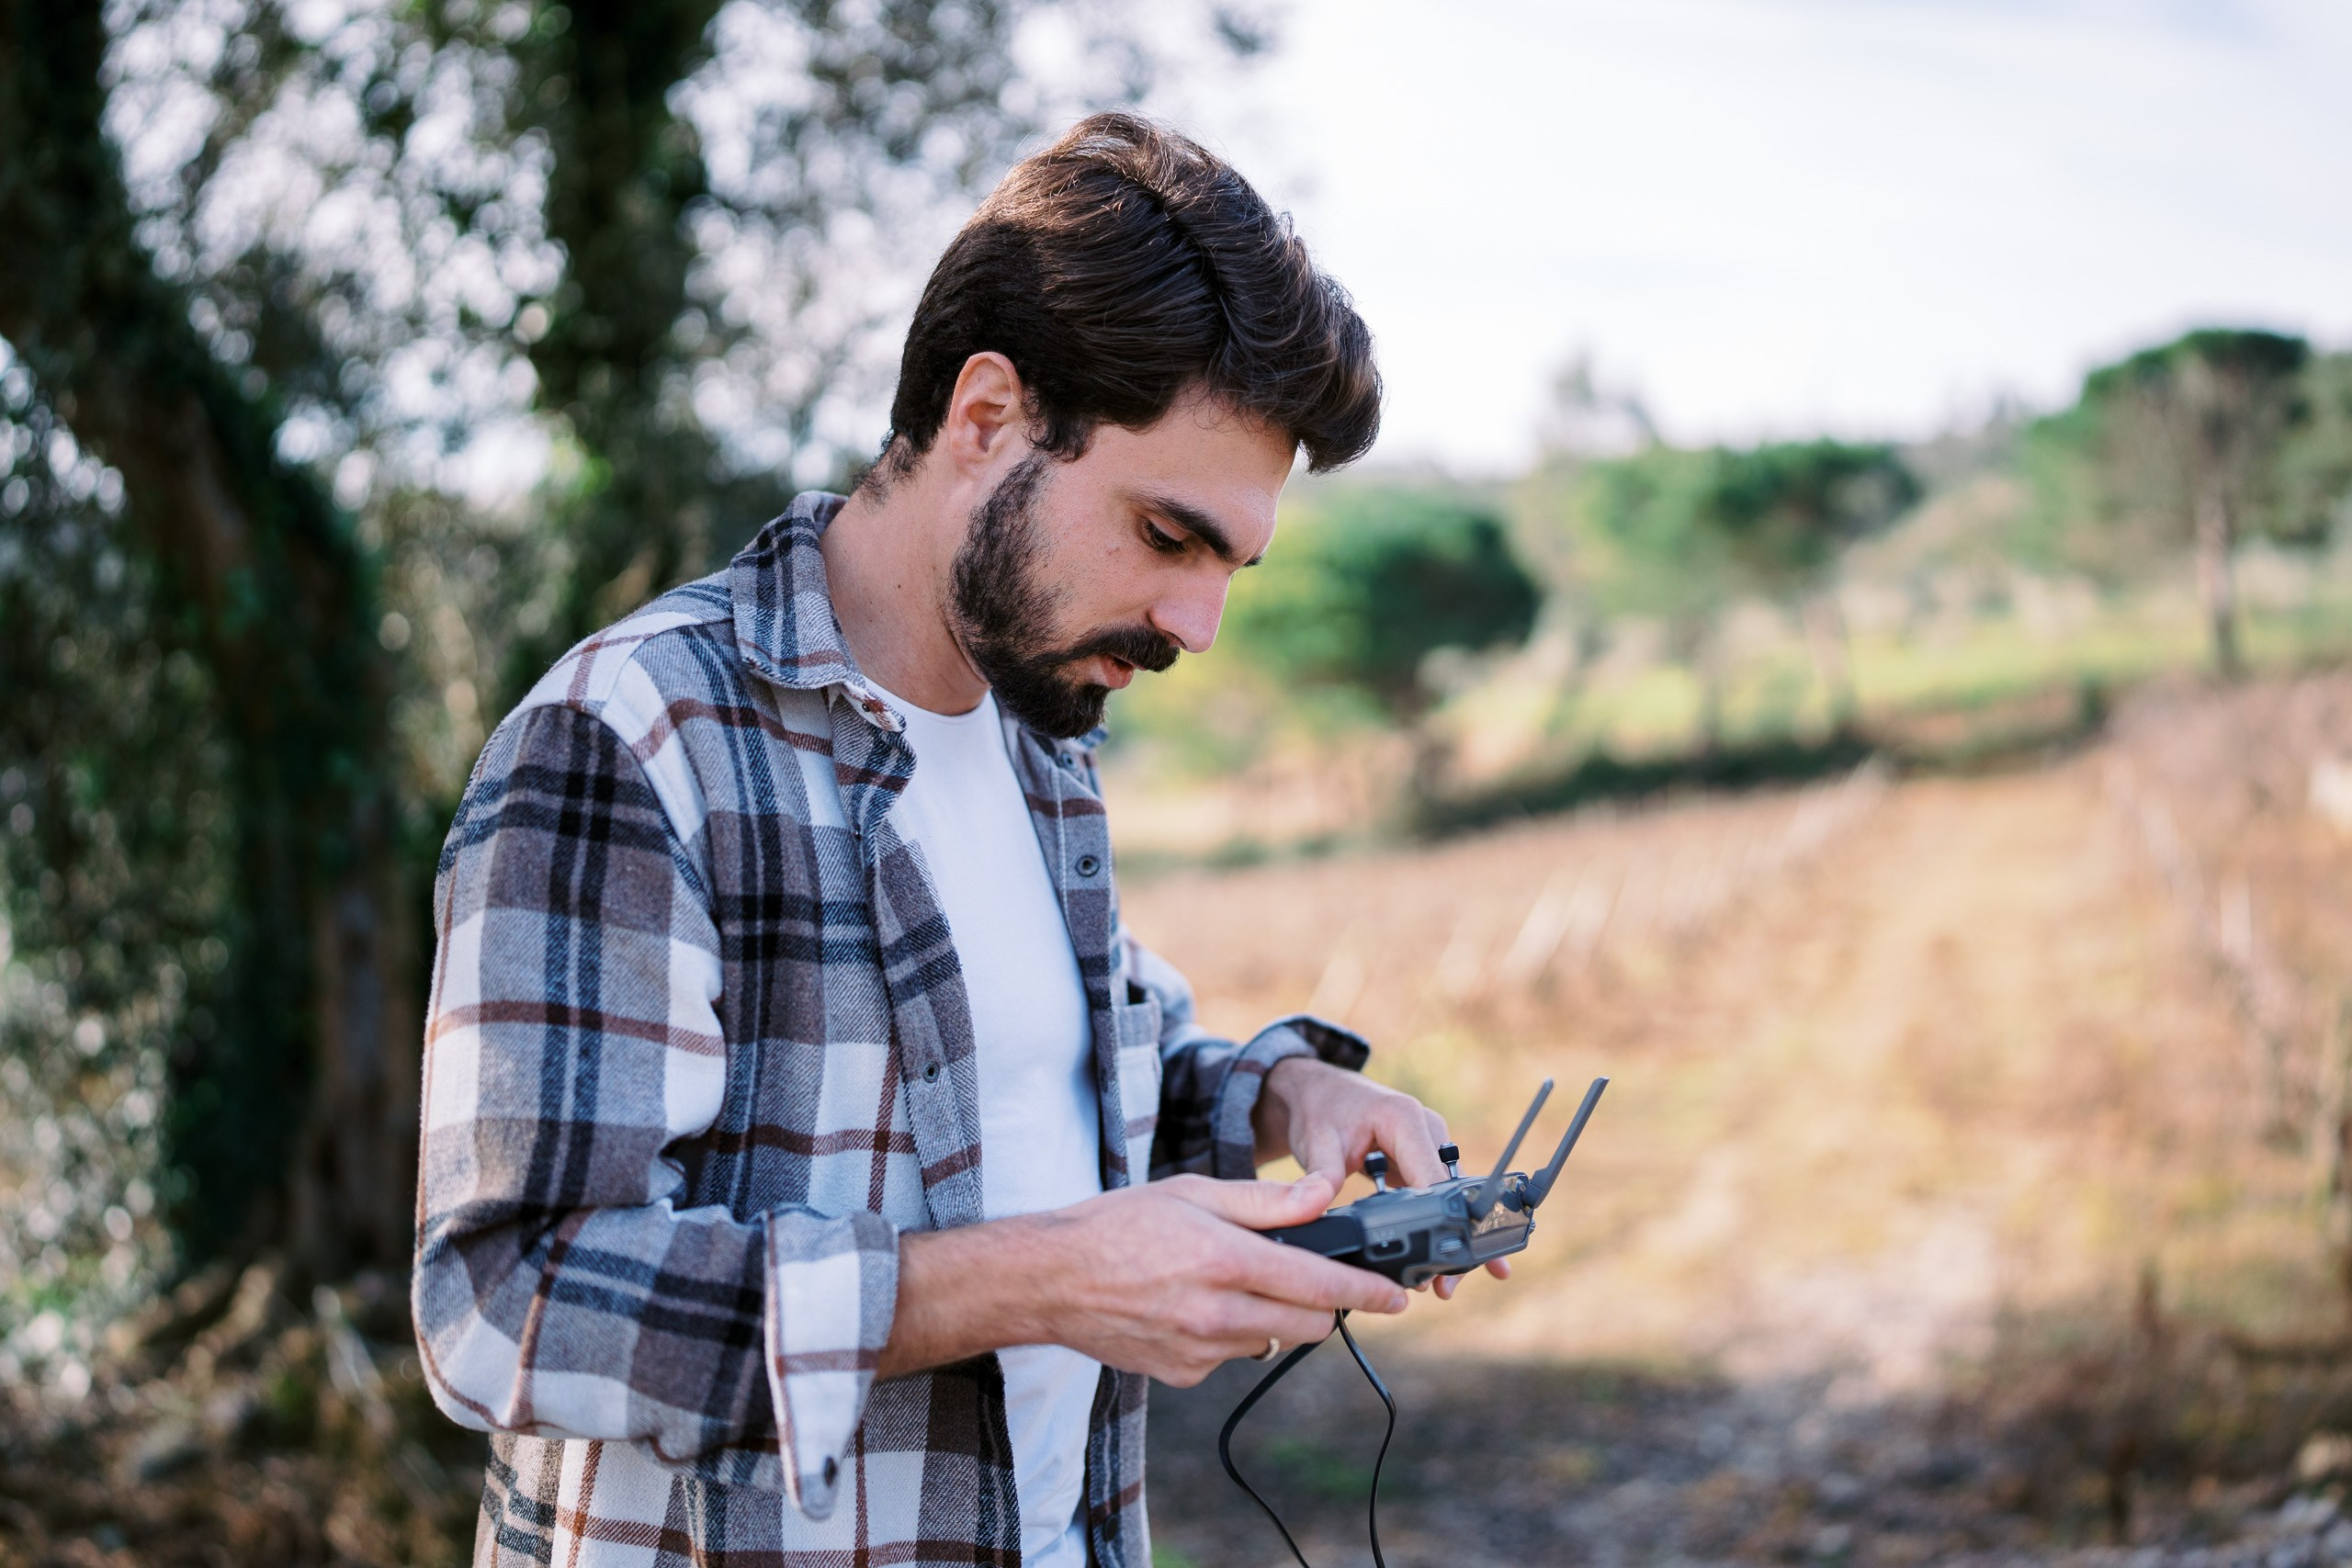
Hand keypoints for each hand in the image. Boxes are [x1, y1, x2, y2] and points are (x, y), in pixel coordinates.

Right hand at [1025, 1172, 1409, 1385]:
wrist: (1050, 1279)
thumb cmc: (1119, 1224)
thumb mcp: (1193, 1193)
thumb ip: (1265, 1202)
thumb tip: (1323, 1195)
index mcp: (1225, 1259)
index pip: (1318, 1283)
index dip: (1366, 1292)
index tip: (1397, 1298)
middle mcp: (1218, 1312)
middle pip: (1309, 1324)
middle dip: (1323, 1303)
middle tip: (1311, 1277)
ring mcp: (1200, 1351)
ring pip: (1271, 1340)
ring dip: (1273, 1316)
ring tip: (1229, 1281)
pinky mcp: (1183, 1374)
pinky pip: (1231, 1356)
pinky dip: (1230, 1334)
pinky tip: (1193, 1306)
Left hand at [1253, 1057, 1510, 1301]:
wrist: (1317, 1092)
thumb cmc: (1319, 1110)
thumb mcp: (1316, 1142)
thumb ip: (1320, 1175)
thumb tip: (1316, 1206)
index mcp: (1404, 1118)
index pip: (1433, 1174)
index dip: (1441, 1217)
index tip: (1442, 1257)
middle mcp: (1427, 1130)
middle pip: (1452, 1191)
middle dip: (1454, 1239)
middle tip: (1445, 1286)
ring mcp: (1429, 1146)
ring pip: (1451, 1198)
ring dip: (1451, 1238)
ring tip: (1447, 1286)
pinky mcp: (1423, 1162)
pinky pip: (1440, 1197)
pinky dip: (1441, 1227)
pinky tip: (1448, 1266)